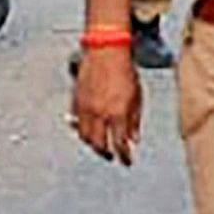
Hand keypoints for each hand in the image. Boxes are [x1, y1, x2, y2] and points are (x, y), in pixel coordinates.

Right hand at [72, 44, 143, 163]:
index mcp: (117, 113)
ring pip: (85, 136)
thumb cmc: (124, 71)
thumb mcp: (137, 97)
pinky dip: (82, 130)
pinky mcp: (76, 100)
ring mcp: (86, 107)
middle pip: (99, 144)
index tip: (127, 161)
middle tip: (112, 156)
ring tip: (100, 146)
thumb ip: (134, 120)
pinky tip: (89, 130)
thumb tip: (134, 139)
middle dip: (106, 153)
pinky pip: (77, 122)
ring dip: (93, 144)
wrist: (106, 51)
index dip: (124, 156)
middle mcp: (100, 113)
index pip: (120, 144)